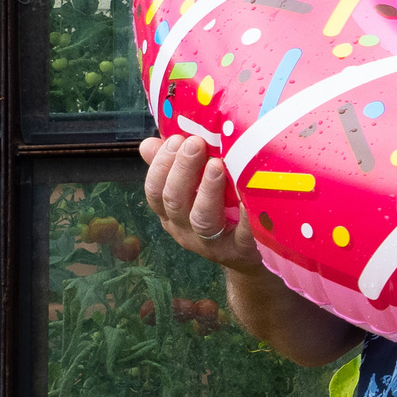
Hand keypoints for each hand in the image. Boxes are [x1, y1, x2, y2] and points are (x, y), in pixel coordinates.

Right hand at [140, 134, 264, 273]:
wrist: (246, 256)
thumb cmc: (217, 215)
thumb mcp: (190, 192)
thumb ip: (171, 168)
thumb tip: (148, 143)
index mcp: (171, 213)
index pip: (154, 191)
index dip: (161, 165)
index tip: (176, 140)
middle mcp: (185, 229)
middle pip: (174, 201)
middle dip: (182, 169)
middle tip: (196, 143)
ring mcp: (211, 243)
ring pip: (202, 219)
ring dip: (207, 190)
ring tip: (217, 165)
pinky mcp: (241, 250)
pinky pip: (243, 234)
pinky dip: (246, 216)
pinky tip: (248, 196)